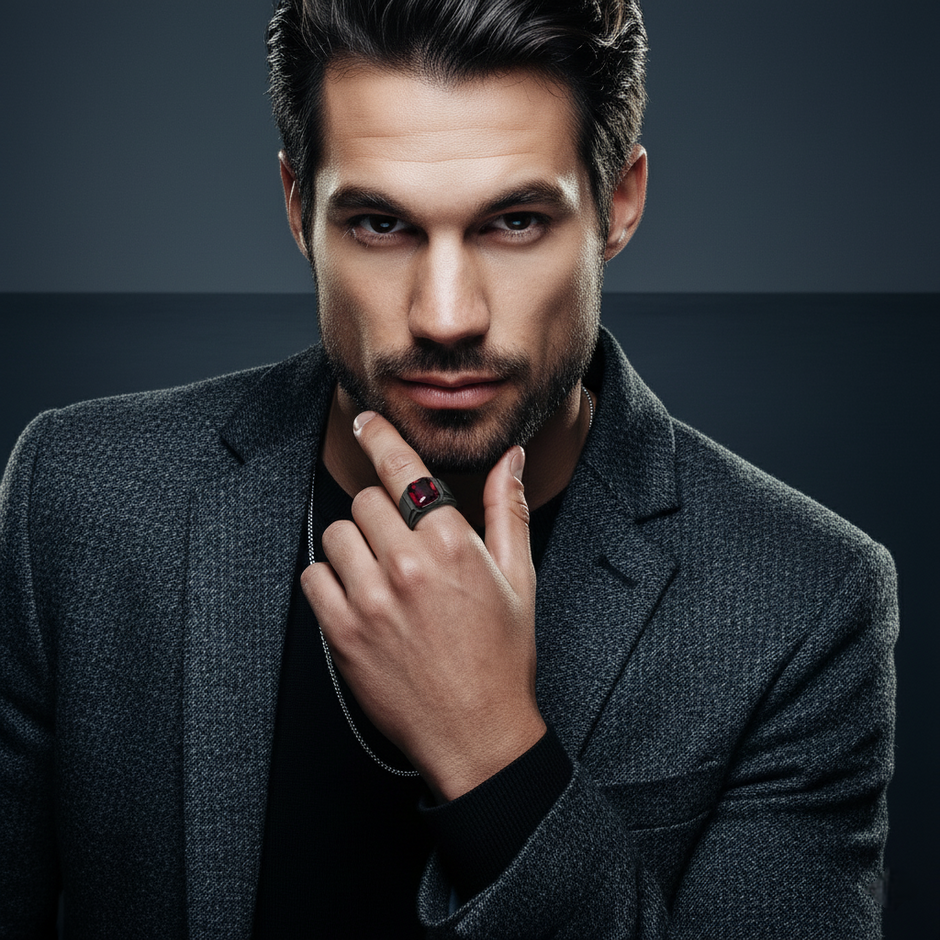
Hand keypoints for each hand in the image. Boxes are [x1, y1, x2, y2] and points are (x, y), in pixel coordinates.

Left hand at [301, 411, 544, 800]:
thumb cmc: (501, 657)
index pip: (403, 469)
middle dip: (381, 513)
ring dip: (354, 545)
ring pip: (337, 533)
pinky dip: (330, 580)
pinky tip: (358, 598)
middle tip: (398, 544)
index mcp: (452, 545)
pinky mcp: (343, 633)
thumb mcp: (519, 578)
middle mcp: (407, 565)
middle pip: (366, 499)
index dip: (379, 436)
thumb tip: (510, 459)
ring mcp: (371, 600)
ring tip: (380, 575)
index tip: (364, 421)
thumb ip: (506, 510)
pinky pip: (314, 577)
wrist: (476, 732)